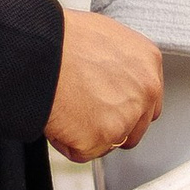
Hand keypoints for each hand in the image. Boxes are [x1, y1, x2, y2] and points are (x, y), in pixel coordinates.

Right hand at [49, 9, 164, 162]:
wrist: (40, 50)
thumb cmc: (63, 38)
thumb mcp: (105, 36)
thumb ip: (120, 63)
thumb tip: (112, 77)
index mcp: (148, 62)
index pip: (148, 99)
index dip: (124, 105)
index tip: (107, 103)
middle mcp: (145, 91)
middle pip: (135, 126)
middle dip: (111, 125)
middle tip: (84, 111)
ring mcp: (125, 118)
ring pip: (110, 142)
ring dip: (89, 134)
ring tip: (67, 107)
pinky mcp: (100, 139)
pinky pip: (83, 152)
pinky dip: (67, 142)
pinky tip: (58, 117)